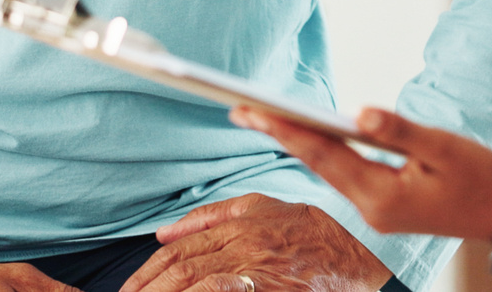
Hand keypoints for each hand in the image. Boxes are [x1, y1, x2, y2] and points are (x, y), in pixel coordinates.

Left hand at [120, 193, 390, 291]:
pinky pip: (222, 291)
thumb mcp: (265, 209)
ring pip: (198, 282)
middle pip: (184, 267)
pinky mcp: (269, 288)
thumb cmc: (312, 236)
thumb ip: (215, 215)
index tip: (131, 287)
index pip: (182, 247)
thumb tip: (165, 231)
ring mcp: (258, 270)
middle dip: (150, 287)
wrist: (360, 262)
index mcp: (242, 222)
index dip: (150, 270)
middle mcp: (246, 244)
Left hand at [232, 106, 491, 242]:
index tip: (253, 109)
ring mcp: (377, 210)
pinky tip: (307, 135)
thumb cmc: (480, 177)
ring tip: (262, 117)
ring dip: (295, 142)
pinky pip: (343, 174)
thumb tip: (359, 111)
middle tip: (238, 109)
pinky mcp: (384, 205)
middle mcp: (372, 208)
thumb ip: (398, 129)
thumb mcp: (441, 148)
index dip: (286, 128)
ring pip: (326, 170)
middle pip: (316, 163)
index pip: (323, 154)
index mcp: (382, 195)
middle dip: (278, 134)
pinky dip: (321, 152)